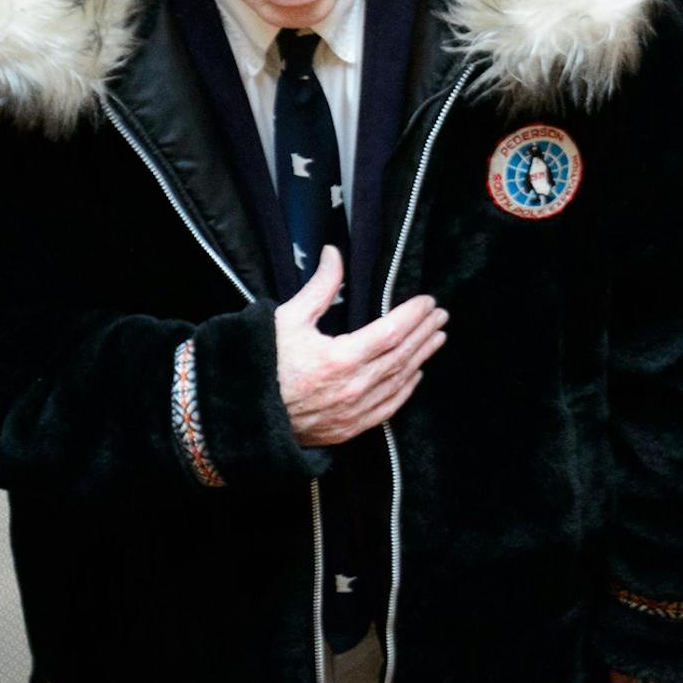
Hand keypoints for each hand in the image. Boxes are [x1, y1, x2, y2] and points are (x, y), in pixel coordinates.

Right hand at [275, 246, 447, 446]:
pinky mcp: (349, 429)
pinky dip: (406, 389)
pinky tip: (416, 374)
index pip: (391, 332)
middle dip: (424, 333)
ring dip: (421, 357)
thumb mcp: (287, 319)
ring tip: (437, 338)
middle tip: (440, 316)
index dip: (413, 315)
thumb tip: (334, 253)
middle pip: (402, 355)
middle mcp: (353, 387)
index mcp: (340, 358)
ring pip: (399, 380)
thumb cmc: (262, 363)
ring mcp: (353, 411)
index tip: (427, 301)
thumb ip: (319, 287)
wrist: (241, 413)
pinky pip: (388, 408)